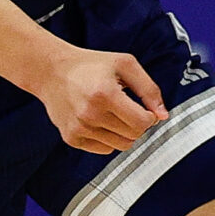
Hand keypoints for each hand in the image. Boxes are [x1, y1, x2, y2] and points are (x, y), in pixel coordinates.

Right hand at [29, 43, 165, 155]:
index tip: (143, 108)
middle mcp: (90, 114)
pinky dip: (108, 139)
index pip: (142, 123)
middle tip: (127, 109)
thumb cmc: (89, 65)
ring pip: (120, 146)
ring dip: (123, 133)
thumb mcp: (124, 65)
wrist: (52, 71)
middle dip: (137, 124)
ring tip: (113, 114)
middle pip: (133, 136)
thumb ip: (148, 89)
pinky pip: (104, 150)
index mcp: (105, 94)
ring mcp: (79, 128)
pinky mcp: (71, 138)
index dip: (149, 117)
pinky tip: (100, 121)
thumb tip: (163, 115)